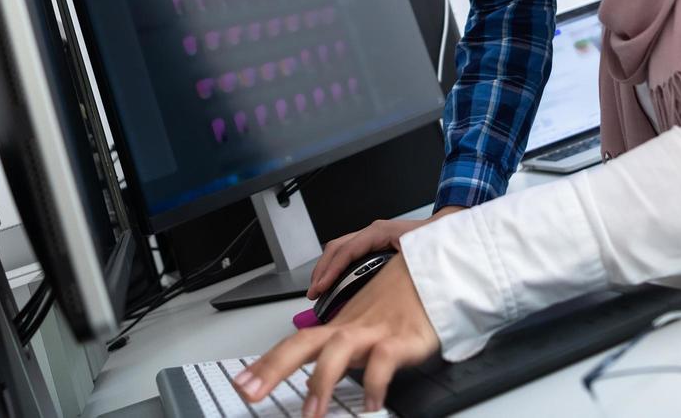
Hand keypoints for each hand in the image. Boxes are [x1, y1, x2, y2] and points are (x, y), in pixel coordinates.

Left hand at [233, 253, 439, 414]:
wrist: (438, 276)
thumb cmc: (402, 302)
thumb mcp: (367, 325)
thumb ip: (343, 348)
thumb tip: (323, 376)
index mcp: (340, 326)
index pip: (295, 343)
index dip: (267, 363)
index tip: (242, 382)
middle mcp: (352, 327)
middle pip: (305, 343)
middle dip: (274, 367)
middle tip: (250, 392)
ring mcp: (376, 332)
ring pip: (340, 349)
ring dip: (322, 381)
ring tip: (312, 414)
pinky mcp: (404, 339)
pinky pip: (384, 360)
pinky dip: (375, 382)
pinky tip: (371, 405)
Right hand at [306, 206, 462, 298]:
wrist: (444, 228)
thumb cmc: (433, 240)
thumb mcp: (415, 254)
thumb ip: (400, 270)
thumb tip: (382, 291)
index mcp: (380, 232)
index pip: (347, 250)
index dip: (331, 270)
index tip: (321, 287)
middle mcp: (372, 232)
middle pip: (336, 248)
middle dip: (321, 270)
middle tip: (315, 293)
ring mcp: (370, 237)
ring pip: (338, 249)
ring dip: (326, 269)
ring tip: (319, 290)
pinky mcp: (372, 244)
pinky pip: (347, 253)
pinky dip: (336, 267)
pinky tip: (334, 283)